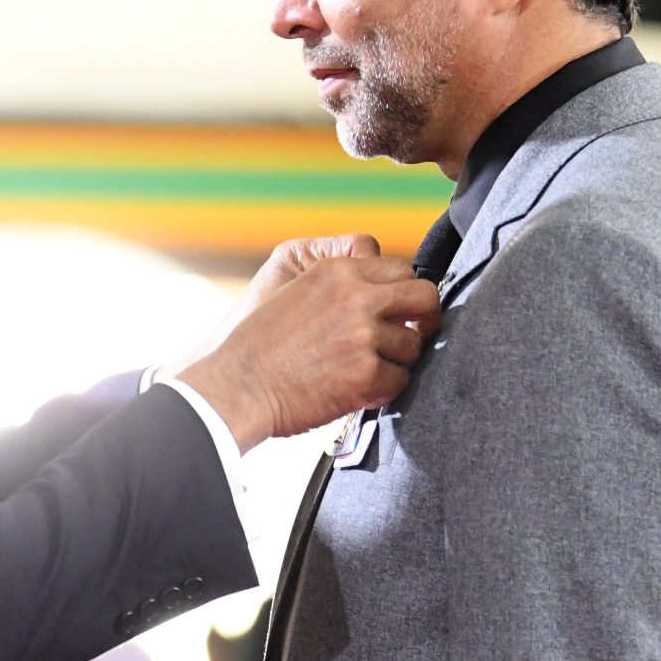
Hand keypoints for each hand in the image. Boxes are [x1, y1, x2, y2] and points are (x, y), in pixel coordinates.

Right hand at [176, 247, 439, 451]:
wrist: (236, 387)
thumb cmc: (258, 349)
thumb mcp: (294, 293)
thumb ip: (338, 288)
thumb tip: (379, 298)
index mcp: (336, 271)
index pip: (400, 268)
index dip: (403, 292)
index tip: (399, 311)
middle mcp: (355, 297)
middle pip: (425, 296)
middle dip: (424, 318)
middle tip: (413, 335)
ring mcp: (363, 336)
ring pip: (413, 346)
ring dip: (396, 361)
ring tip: (367, 371)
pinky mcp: (365, 374)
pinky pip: (399, 381)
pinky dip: (383, 390)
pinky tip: (358, 391)